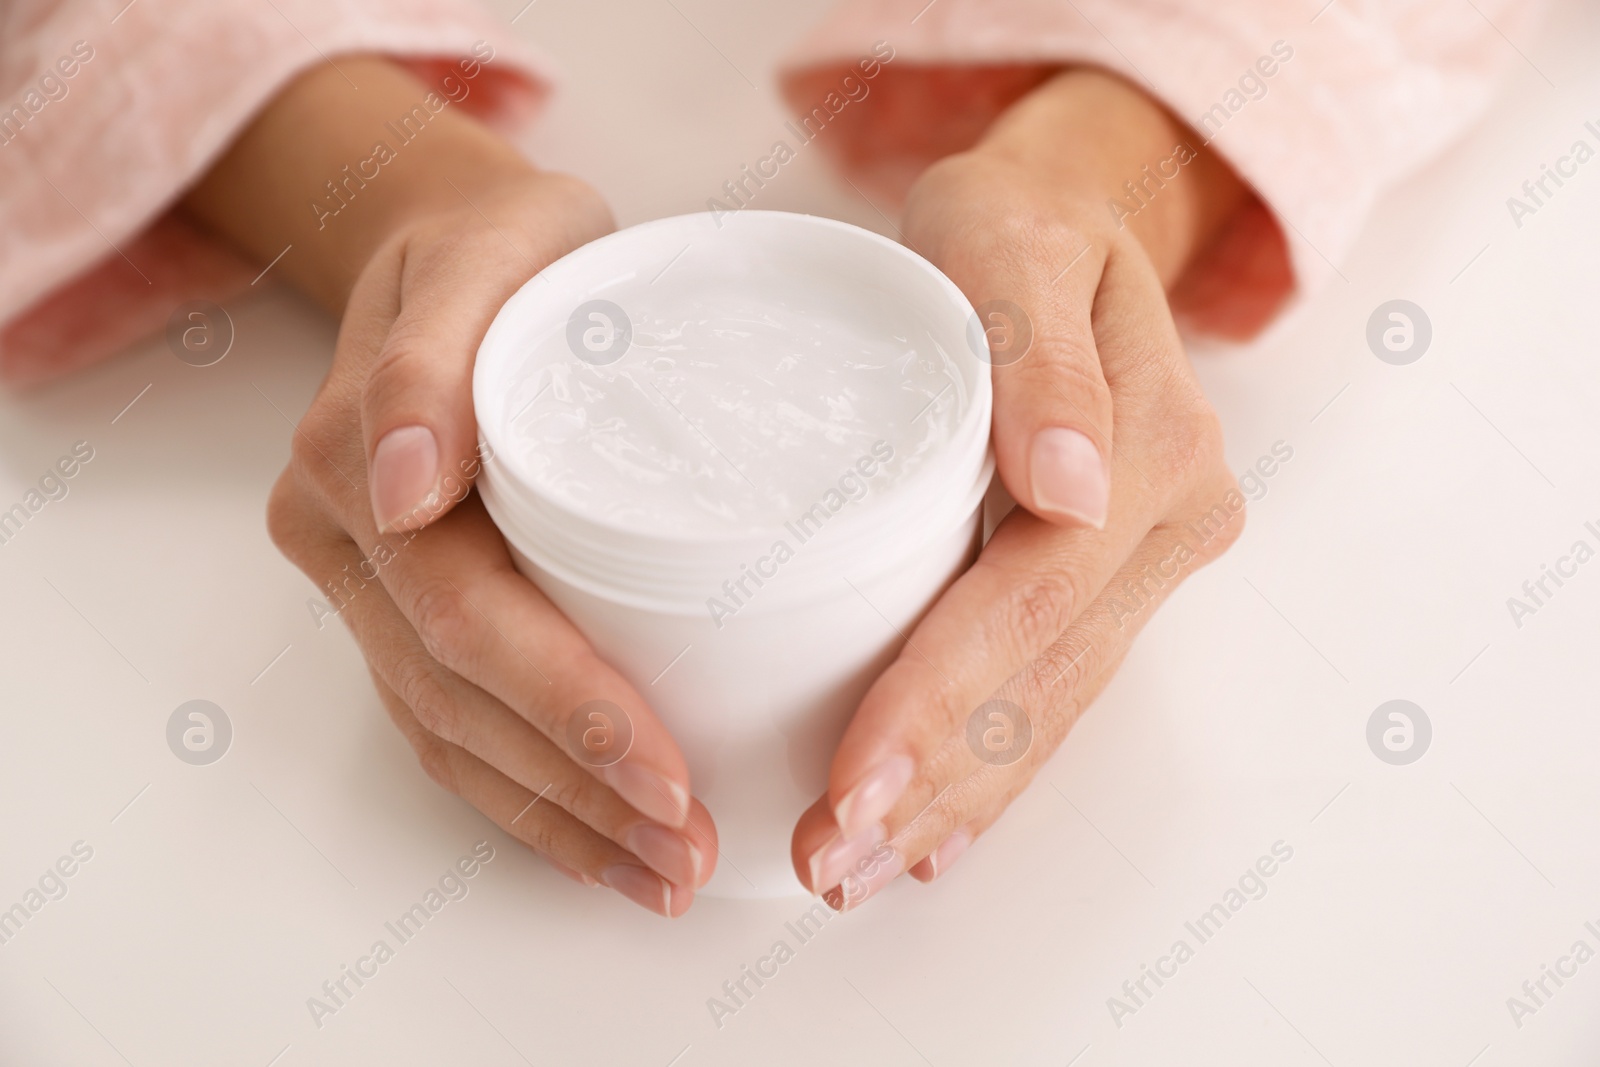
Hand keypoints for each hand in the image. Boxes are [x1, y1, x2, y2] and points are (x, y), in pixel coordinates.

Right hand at [184, 60, 716, 914]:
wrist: (452, 245)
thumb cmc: (501, 243)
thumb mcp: (491, 246)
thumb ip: (436, 353)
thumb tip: (403, 488)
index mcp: (355, 463)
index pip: (463, 616)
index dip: (563, 705)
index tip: (665, 771)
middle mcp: (345, 540)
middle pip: (456, 697)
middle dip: (576, 788)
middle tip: (685, 846)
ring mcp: (364, 585)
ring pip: (449, 735)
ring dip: (556, 819)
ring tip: (659, 874)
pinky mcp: (399, 610)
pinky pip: (447, 727)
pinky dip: (524, 800)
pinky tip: (598, 847)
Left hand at [793, 70, 1251, 906]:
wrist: (1067, 214)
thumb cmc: (1019, 216)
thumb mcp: (1011, 235)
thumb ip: (1041, 352)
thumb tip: (1075, 486)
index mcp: (1152, 449)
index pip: (1034, 601)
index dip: (941, 699)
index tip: (853, 780)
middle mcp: (1165, 521)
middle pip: (1043, 681)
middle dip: (933, 782)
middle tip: (826, 860)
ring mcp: (1144, 560)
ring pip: (1050, 709)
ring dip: (954, 802)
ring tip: (854, 872)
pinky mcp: (1106, 579)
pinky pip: (1054, 692)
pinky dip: (990, 772)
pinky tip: (934, 838)